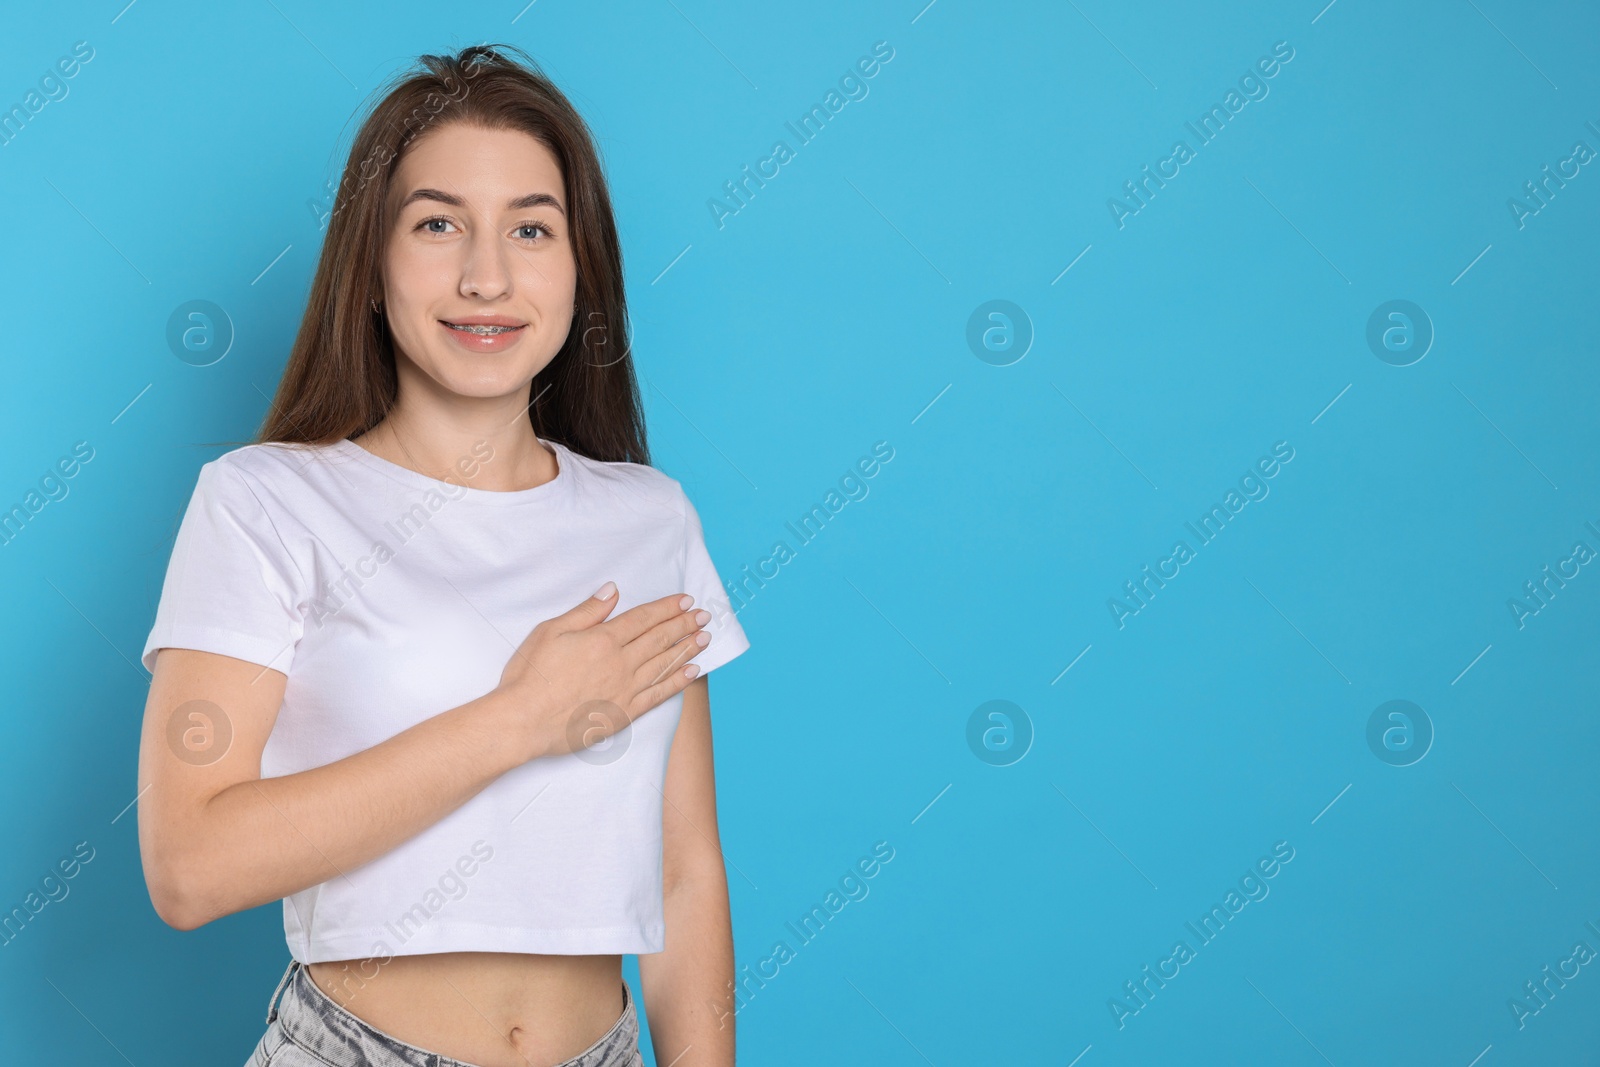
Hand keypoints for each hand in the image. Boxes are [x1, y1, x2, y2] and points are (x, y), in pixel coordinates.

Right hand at [496, 581, 711, 760]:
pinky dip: (678, 682)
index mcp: (602, 640)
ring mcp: (625, 690)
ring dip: (688, 649)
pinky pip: (659, 695)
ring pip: (665, 664)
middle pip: (659, 639)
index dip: (667, 607)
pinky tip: (692, 673)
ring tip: (705, 638)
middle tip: (705, 615)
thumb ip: (586, 611)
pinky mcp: (624, 713)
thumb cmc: (531, 676)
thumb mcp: (551, 631)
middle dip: (685, 624)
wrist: (523, 722)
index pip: (643, 618)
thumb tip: (612, 591)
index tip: (686, 600)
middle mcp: (620, 663)